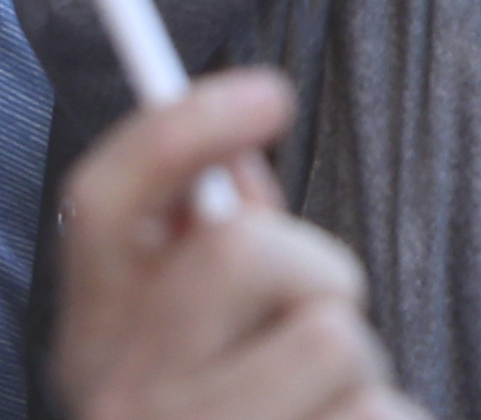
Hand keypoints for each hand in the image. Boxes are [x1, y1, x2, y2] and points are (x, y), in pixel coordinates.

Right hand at [54, 71, 423, 419]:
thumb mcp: (197, 347)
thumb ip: (213, 253)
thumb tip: (243, 160)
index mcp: (98, 342)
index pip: (103, 198)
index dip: (181, 127)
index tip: (268, 92)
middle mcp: (119, 398)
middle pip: (247, 249)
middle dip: (318, 273)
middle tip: (316, 324)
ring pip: (332, 340)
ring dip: (362, 375)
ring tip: (325, 418)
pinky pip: (382, 418)